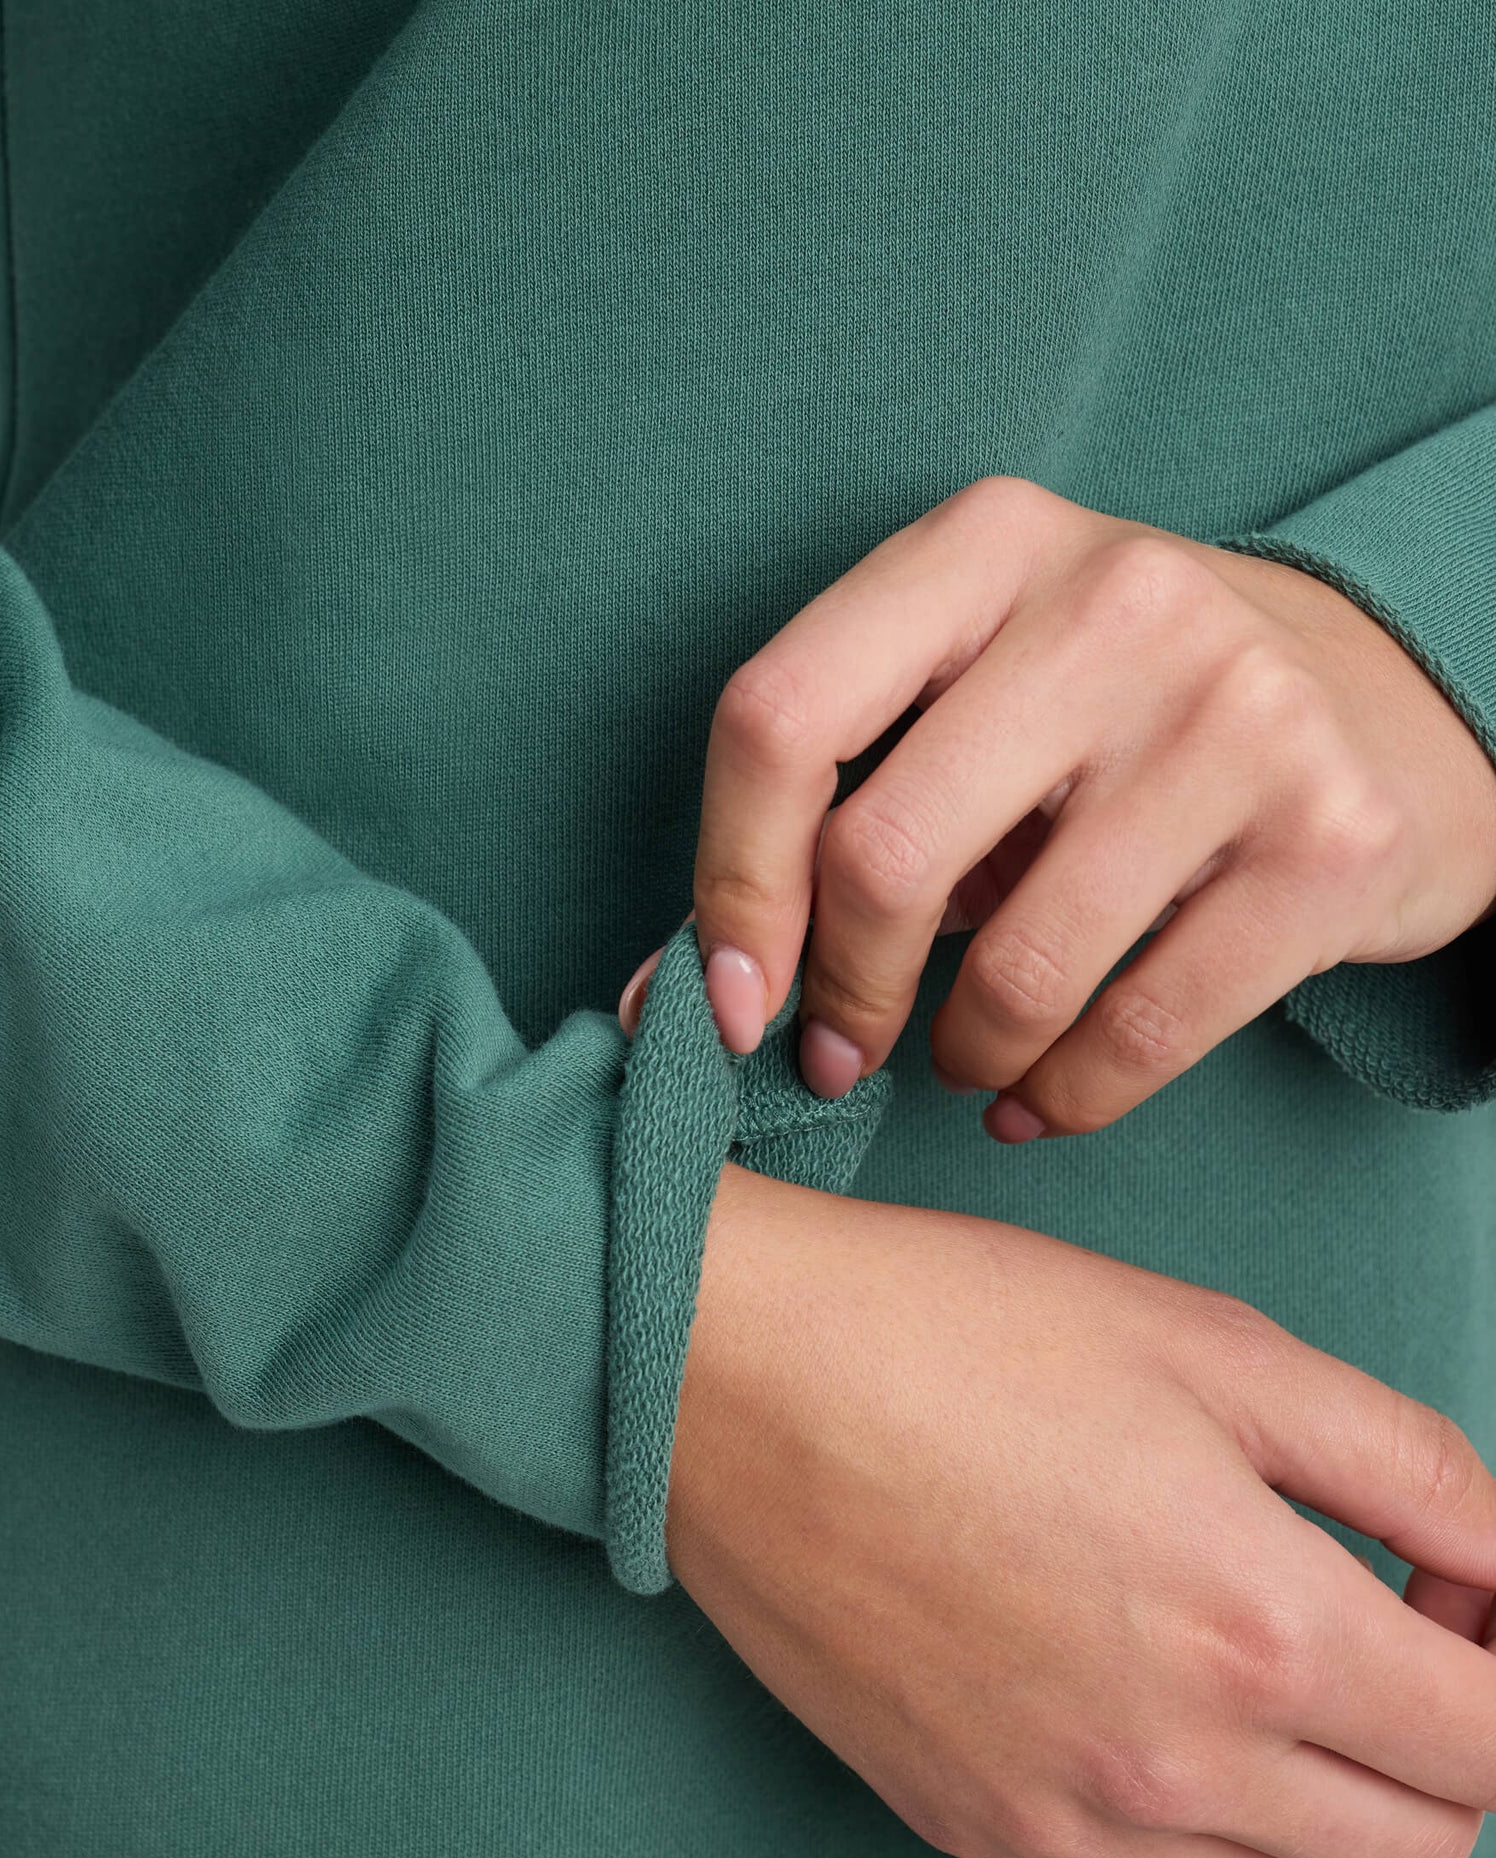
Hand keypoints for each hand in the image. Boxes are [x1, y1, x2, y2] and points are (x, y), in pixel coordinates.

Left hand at [662, 478, 1495, 1136]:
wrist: (1393, 705)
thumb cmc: (1128, 715)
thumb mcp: (990, 684)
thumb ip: (852, 793)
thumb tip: (676, 996)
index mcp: (987, 544)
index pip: (780, 716)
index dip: (728, 885)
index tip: (730, 1000)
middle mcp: (1114, 602)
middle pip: (882, 854)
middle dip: (841, 995)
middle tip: (842, 1051)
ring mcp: (1236, 713)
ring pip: (1017, 969)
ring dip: (965, 1055)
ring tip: (969, 1061)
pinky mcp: (1330, 836)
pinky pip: (1139, 1032)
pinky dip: (1068, 1099)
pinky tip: (1045, 1100)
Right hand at [668, 1162, 1495, 1857]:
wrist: (729, 1376)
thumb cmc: (957, 1332)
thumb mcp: (1215, 1346)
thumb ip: (1406, 1464)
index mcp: (1257, 1632)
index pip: (1494, 1745)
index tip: (1452, 1581)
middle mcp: (1171, 1770)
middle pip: (1419, 1842)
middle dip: (1444, 1736)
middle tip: (1375, 1611)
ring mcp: (1061, 1821)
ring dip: (1324, 1789)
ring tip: (1246, 1648)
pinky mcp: (971, 1826)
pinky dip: (1186, 1807)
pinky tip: (1119, 1674)